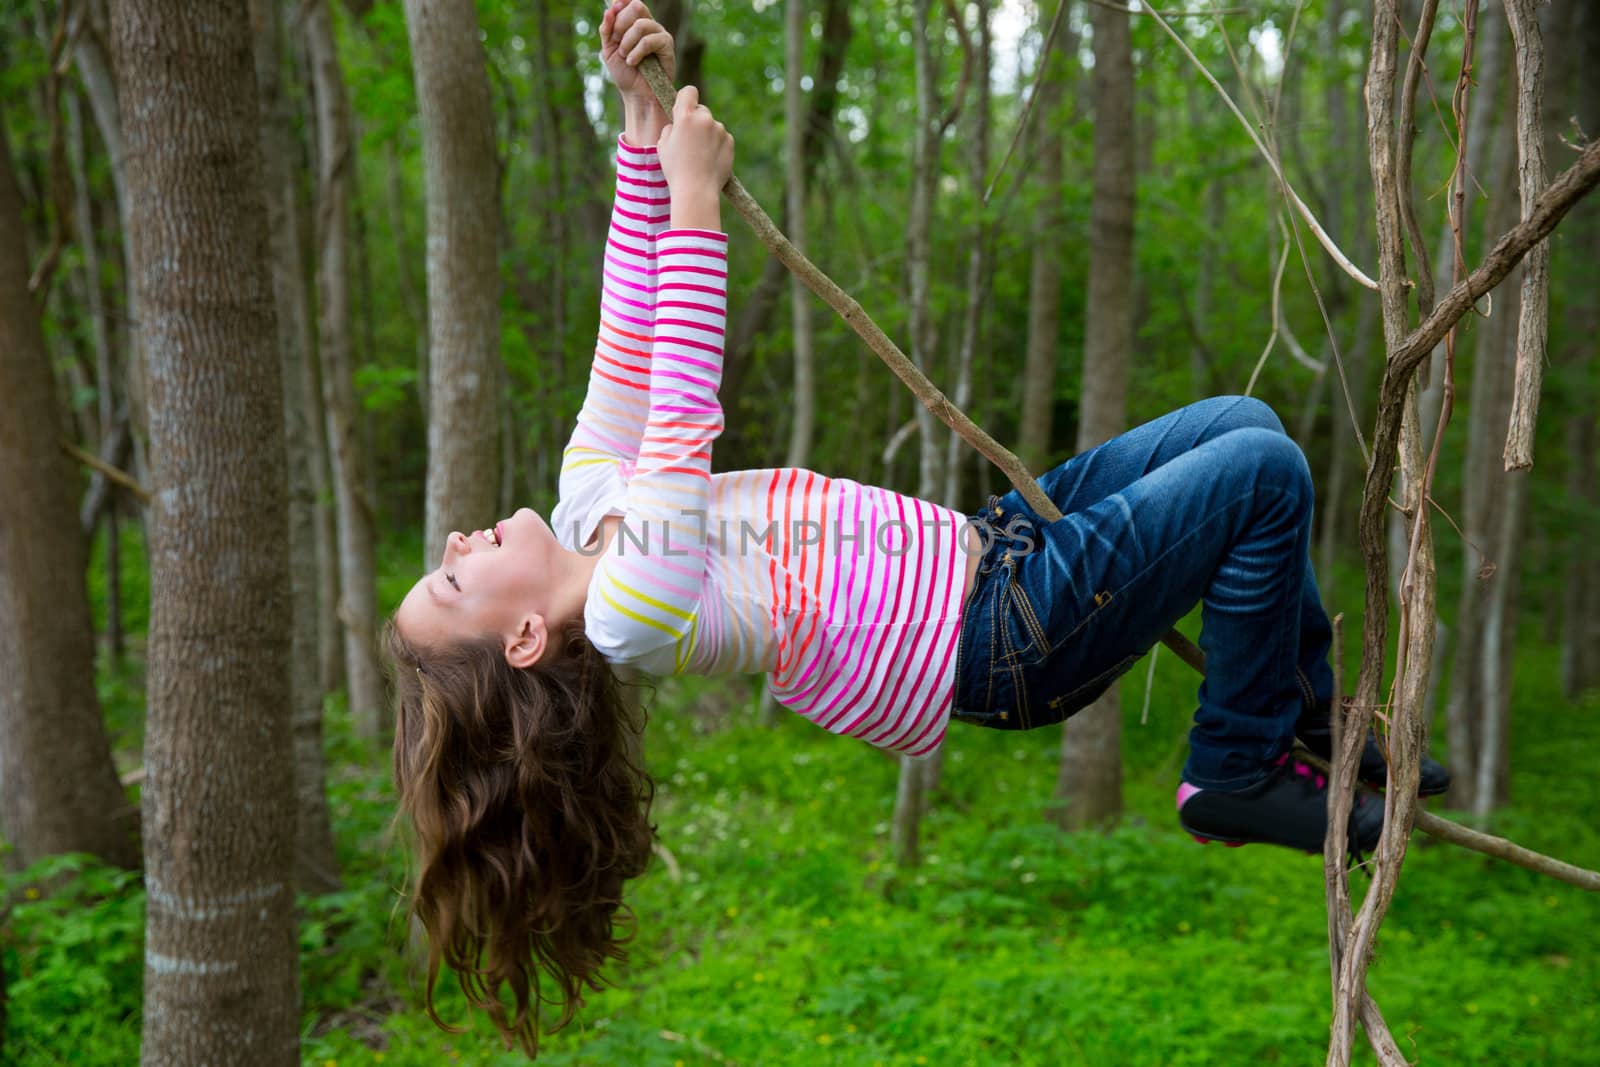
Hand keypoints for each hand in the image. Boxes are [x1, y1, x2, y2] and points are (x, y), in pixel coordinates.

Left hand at [600, 1, 674, 99]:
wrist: (636, 94)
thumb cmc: (624, 74)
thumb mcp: (608, 50)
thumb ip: (606, 29)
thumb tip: (609, 9)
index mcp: (634, 23)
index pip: (629, 2)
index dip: (621, 3)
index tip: (613, 12)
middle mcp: (649, 24)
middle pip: (637, 6)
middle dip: (621, 24)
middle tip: (616, 42)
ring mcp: (659, 33)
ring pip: (641, 24)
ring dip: (627, 42)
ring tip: (625, 57)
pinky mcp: (667, 45)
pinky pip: (649, 40)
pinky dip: (637, 52)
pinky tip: (633, 62)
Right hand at [657, 85, 733, 228]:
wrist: (697, 191)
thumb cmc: (675, 169)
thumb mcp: (662, 146)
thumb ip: (671, 128)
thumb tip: (678, 124)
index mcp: (685, 117)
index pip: (689, 91)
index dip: (686, 98)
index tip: (684, 107)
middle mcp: (704, 119)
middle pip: (701, 110)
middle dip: (696, 120)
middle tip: (689, 141)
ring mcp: (720, 129)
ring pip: (712, 126)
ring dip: (707, 134)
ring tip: (699, 156)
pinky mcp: (730, 141)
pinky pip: (722, 138)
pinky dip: (717, 145)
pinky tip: (709, 160)